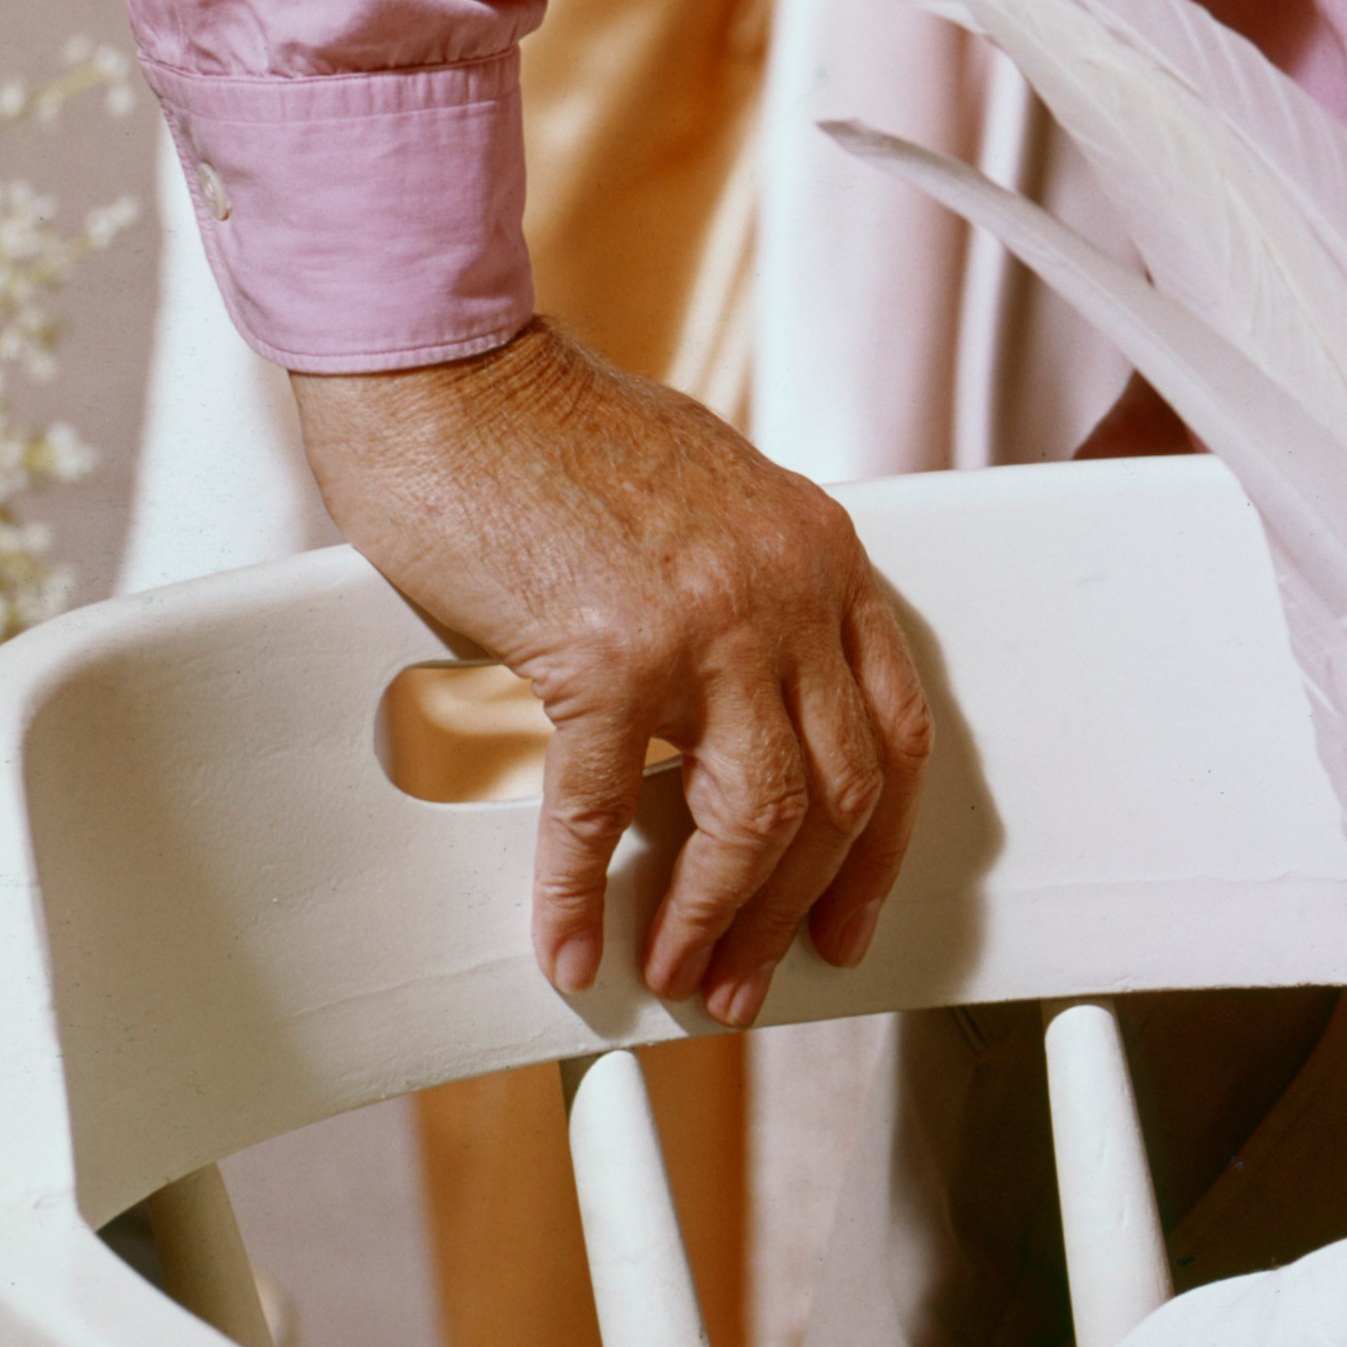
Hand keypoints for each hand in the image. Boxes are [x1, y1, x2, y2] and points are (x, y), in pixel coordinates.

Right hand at [288, 324, 935, 1022]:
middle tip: (756, 974)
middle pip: (841, 792)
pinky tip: (568, 944)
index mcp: (822, 556)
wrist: (449, 371)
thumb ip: (748, 588)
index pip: (896, 728)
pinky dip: (583, 890)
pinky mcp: (607, 651)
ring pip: (756, 817)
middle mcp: (789, 591)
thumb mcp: (708, 497)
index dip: (878, 838)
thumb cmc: (551, 432)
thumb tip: (740, 702)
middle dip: (802, 903)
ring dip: (719, 916)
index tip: (849, 907)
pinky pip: (602, 805)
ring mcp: (708, 624)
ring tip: (682, 974)